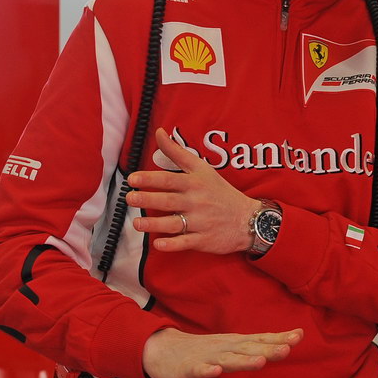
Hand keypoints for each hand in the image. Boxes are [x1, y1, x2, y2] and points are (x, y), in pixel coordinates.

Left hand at [128, 128, 255, 254]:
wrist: (247, 219)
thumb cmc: (220, 192)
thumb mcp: (203, 169)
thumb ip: (177, 152)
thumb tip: (159, 132)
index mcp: (195, 184)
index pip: (170, 180)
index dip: (150, 179)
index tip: (133, 179)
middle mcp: (196, 202)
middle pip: (169, 201)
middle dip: (148, 199)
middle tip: (130, 198)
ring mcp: (200, 222)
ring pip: (174, 223)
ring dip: (153, 224)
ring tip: (137, 223)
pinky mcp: (203, 240)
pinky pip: (185, 243)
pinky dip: (172, 244)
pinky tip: (158, 243)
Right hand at [142, 327, 302, 377]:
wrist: (163, 351)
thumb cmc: (204, 351)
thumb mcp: (233, 348)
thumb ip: (255, 348)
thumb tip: (283, 346)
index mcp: (236, 344)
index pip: (261, 339)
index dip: (279, 338)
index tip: (299, 335)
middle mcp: (225, 347)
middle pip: (249, 348)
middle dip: (268, 348)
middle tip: (287, 349)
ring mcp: (208, 357)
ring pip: (228, 360)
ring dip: (244, 360)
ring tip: (260, 362)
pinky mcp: (190, 368)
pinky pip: (200, 370)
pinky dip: (208, 370)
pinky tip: (215, 372)